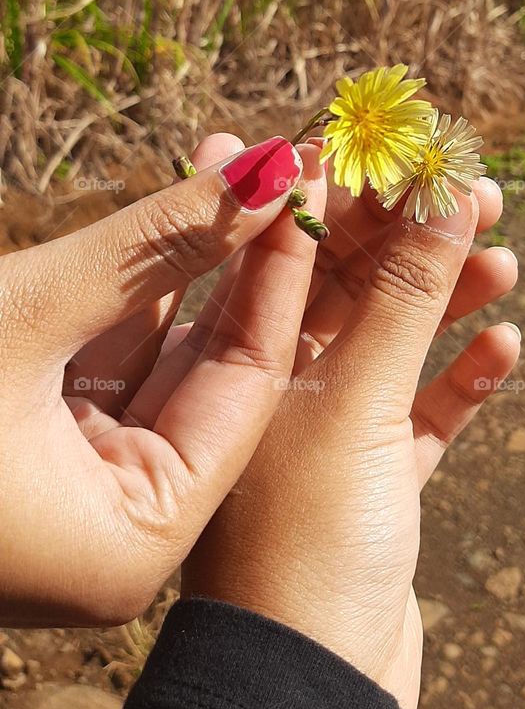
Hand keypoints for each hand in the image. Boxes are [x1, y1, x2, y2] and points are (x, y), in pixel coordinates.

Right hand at [0, 134, 326, 625]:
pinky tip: (175, 218)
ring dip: (188, 267)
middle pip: (209, 373)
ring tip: (235, 169)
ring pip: (157, 361)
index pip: (242, 389)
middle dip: (239, 262)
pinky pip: (105, 365)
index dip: (279, 275)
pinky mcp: (35, 455)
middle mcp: (115, 533)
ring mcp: (74, 494)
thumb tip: (269, 173)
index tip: (312, 183)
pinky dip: (132, 296)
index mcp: (131, 544)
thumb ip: (153, 245)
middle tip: (283, 164)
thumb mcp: (26, 315)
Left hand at [184, 174, 518, 708]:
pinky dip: (460, 380)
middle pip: (349, 286)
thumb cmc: (301, 545)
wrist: (312, 693)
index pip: (287, 244)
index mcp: (231, 359)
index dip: (345, 188)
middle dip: (411, 238)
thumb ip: (396, 294)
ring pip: (392, 343)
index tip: (405, 146)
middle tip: (479, 192)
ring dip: (447, 301)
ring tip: (508, 262)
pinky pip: (421, 412)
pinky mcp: (374, 483)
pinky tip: (503, 350)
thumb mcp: (352, 402)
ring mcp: (325, 435)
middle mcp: (272, 388)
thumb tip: (436, 188)